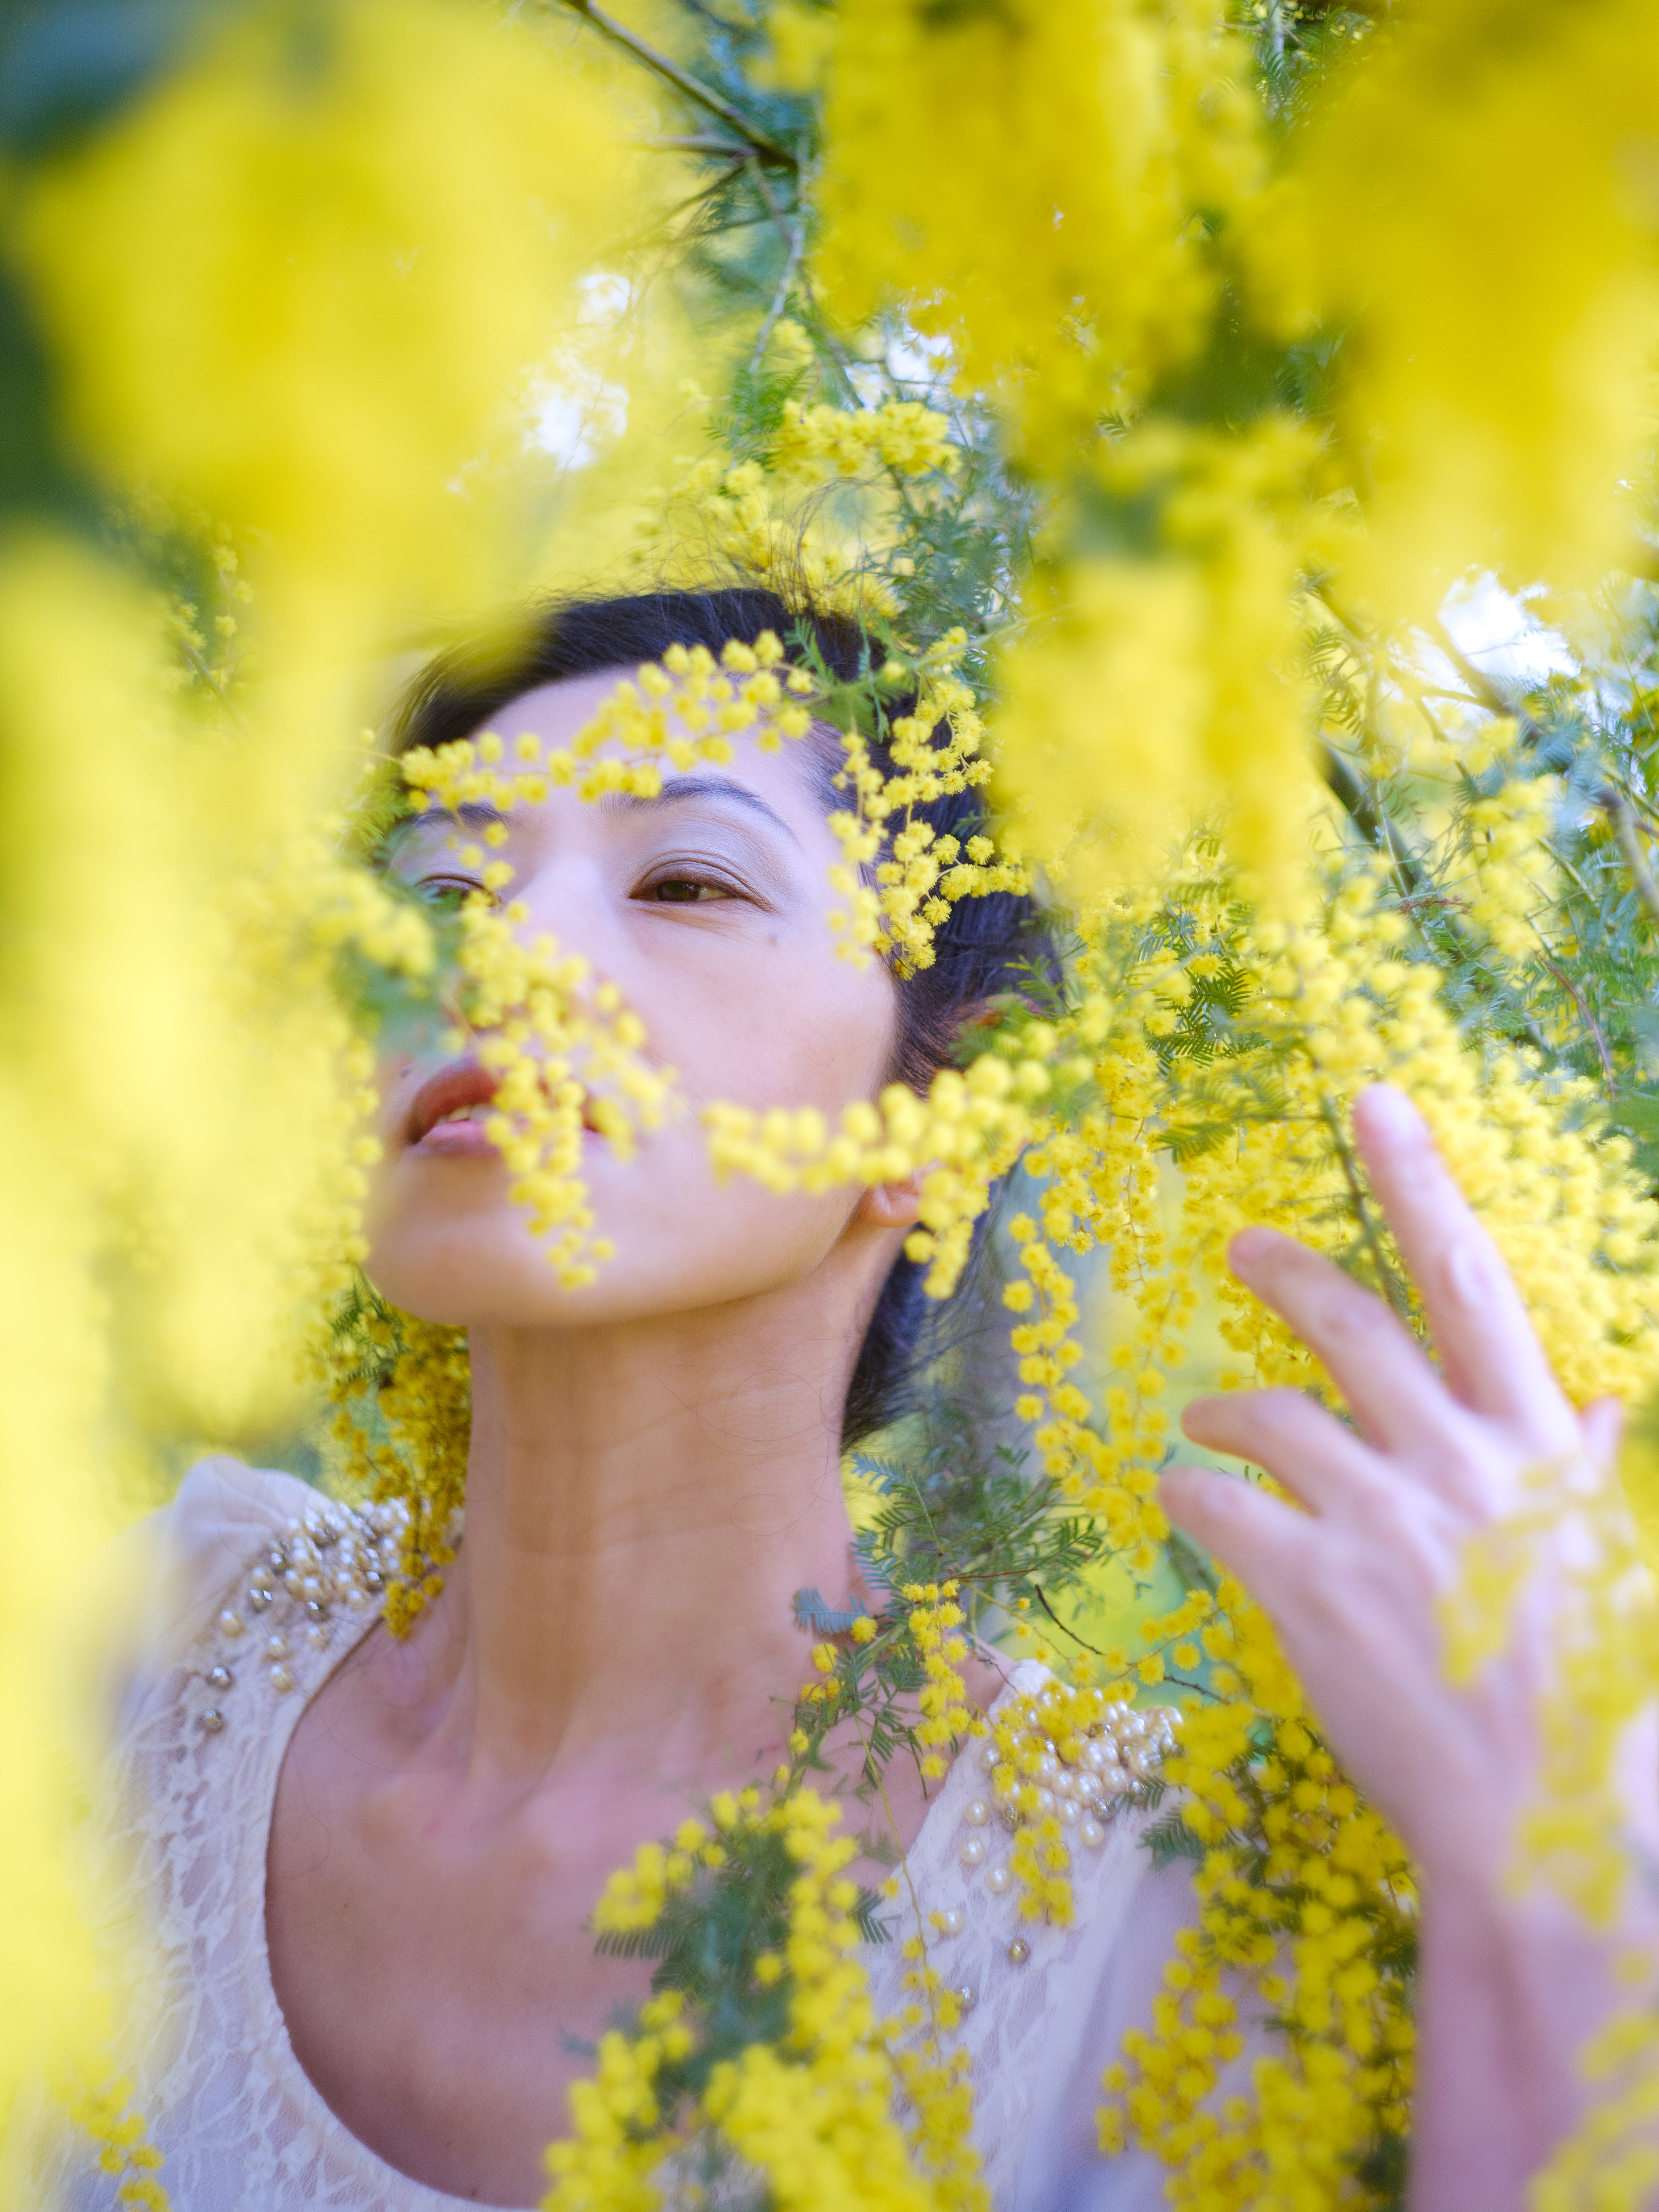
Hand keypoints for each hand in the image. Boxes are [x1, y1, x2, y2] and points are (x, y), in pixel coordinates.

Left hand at [1161, 1082, 1650, 1893]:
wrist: (1550, 1829)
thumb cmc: (1595, 1706)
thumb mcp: (1616, 1569)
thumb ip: (1587, 1481)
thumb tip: (1590, 1417)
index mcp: (1533, 1449)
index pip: (1471, 1281)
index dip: (1418, 1182)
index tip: (1370, 1104)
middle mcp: (1456, 1466)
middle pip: (1352, 1327)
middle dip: (1288, 1271)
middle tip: (1239, 1246)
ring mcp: (1379, 1525)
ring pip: (1270, 1417)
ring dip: (1222, 1407)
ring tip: (1198, 1417)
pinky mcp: (1310, 1592)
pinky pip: (1220, 1510)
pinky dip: (1189, 1492)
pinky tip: (1179, 1496)